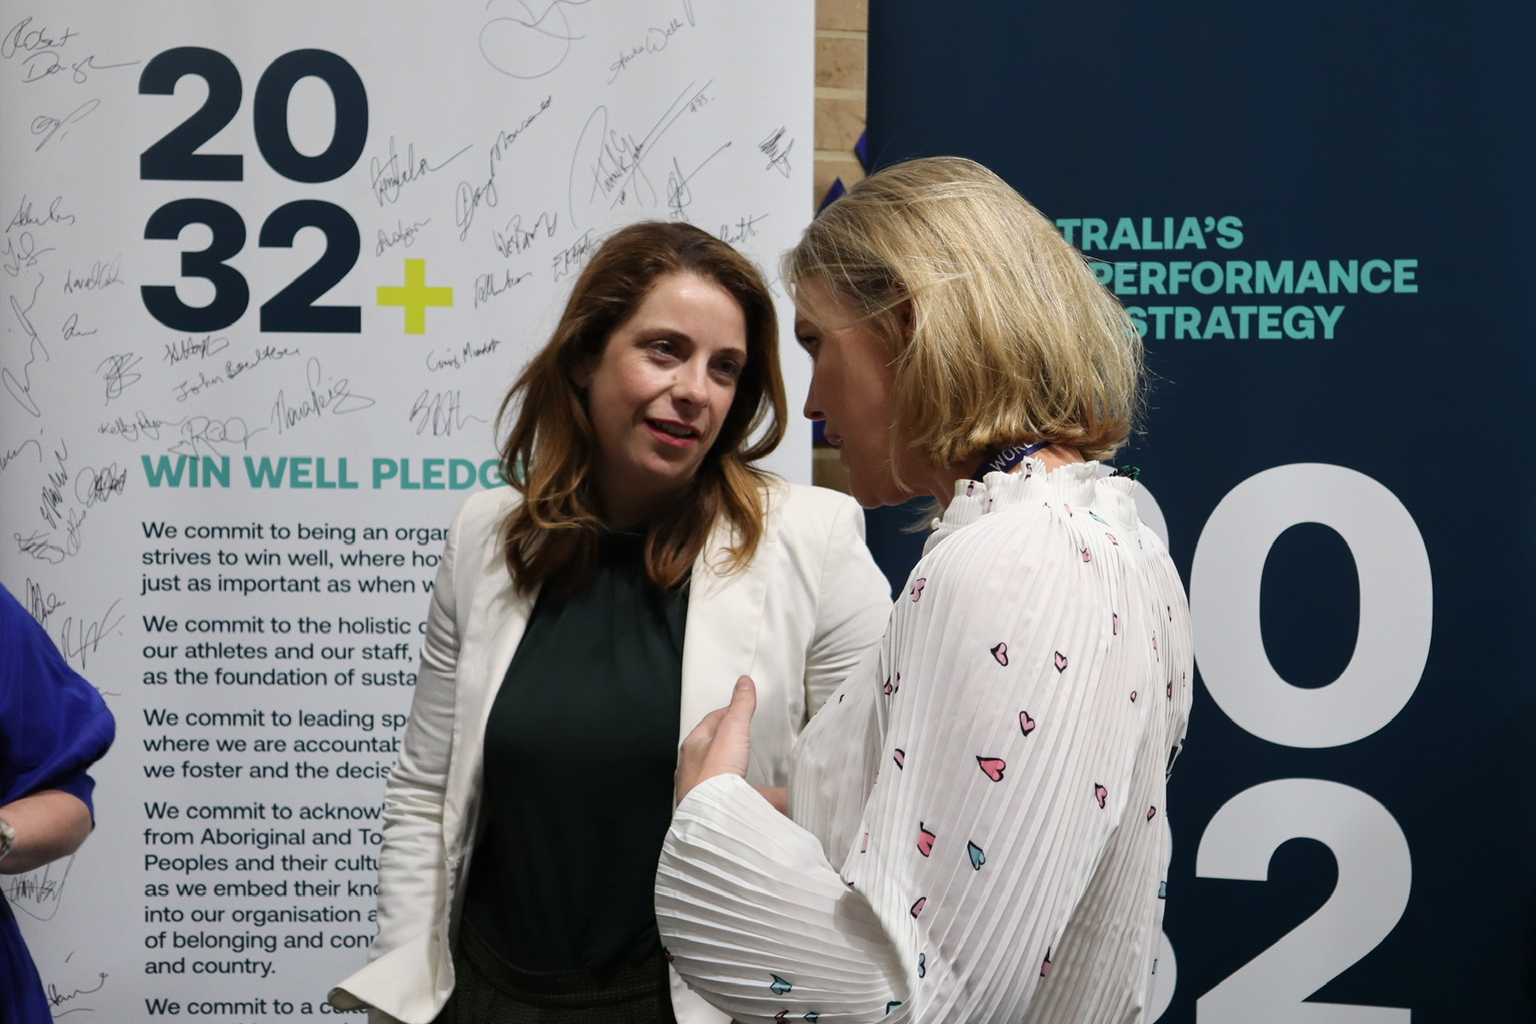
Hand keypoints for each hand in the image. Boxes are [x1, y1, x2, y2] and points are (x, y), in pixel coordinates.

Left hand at [675, 675, 756, 803]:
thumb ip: (740, 707)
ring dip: (734, 772)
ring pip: (719, 776)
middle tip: (742, 738)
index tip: (741, 709)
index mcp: (694, 745)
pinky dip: (742, 796)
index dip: (729, 713)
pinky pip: (727, 797)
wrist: (708, 817)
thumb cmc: (713, 774)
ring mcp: (699, 789)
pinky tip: (754, 801)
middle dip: (729, 744)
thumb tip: (744, 683)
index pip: (712, 721)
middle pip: (713, 749)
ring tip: (749, 772)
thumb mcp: (733, 731)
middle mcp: (692, 767)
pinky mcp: (710, 808)